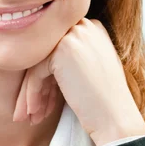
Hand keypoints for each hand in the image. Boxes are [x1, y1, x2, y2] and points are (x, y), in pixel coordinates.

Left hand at [12, 18, 144, 145]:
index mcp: (92, 28)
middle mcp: (83, 27)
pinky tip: (34, 112)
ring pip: (38, 64)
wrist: (116, 118)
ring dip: (31, 93)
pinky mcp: (61, 50)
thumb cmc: (106, 100)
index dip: (49, 77)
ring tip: (27, 116)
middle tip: (28, 110)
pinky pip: (36, 73)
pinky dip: (32, 94)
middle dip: (35, 85)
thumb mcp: (92, 67)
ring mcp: (72, 36)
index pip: (58, 49)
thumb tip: (41, 62)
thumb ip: (72, 56)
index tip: (44, 100)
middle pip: (46, 55)